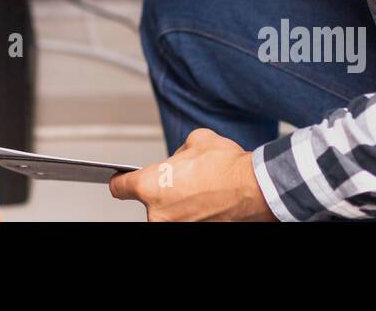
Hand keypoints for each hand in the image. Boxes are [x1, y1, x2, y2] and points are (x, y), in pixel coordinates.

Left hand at [108, 128, 277, 221]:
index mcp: (150, 186)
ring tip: (204, 192)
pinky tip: (211, 202)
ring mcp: (176, 228)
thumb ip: (178, 154)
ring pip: (170, 213)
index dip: (122, 181)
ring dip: (182, 204)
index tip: (122, 181)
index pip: (120, 187)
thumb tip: (178, 161)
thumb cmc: (226, 166)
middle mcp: (158, 213)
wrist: (255, 188)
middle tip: (186, 182)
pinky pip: (188, 220)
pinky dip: (196, 213)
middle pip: (150, 201)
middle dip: (164, 191)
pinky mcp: (192, 234)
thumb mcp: (195, 141)